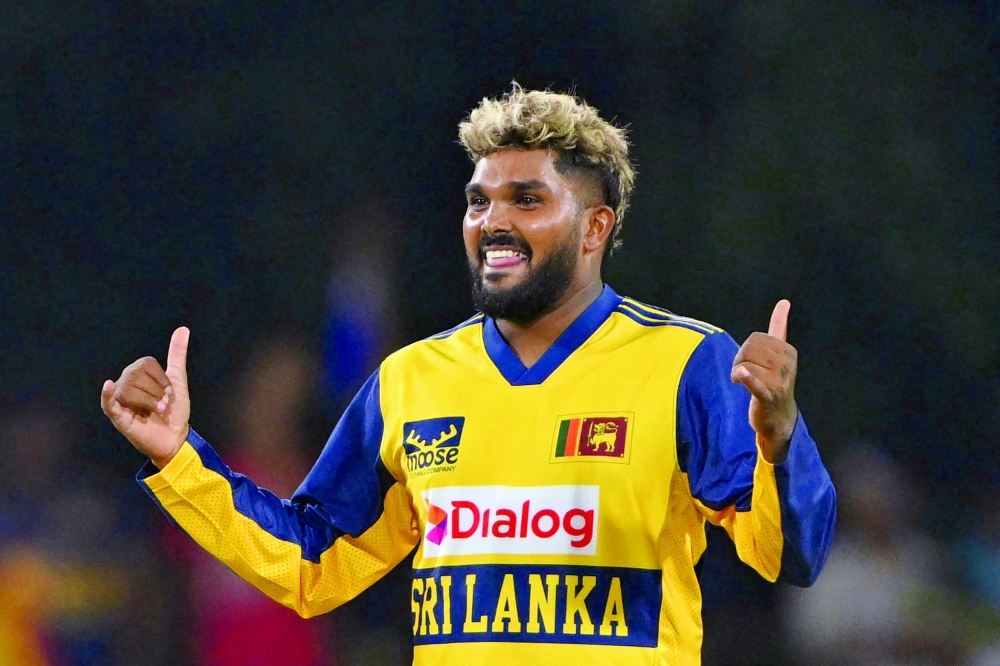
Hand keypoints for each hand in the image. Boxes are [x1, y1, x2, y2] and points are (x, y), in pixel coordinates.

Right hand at [101, 327, 190, 468]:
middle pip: (136, 375)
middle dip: (156, 390)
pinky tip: (108, 386)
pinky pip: (108, 403)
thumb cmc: (175, 410)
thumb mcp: (177, 380)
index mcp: (139, 374)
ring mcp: (121, 400)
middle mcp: (127, 384)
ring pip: (128, 388)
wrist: (176, 437)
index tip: (169, 392)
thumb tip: (183, 329)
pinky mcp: (118, 416)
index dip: (161, 378)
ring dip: (148, 400)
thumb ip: (176, 355)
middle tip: (163, 404)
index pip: (145, 364)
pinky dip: (107, 394)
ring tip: (156, 410)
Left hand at [731, 301, 797, 462]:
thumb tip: (784, 301)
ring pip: (745, 364)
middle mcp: (786, 365)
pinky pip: (756, 384)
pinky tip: (741, 375)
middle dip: (739, 359)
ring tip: (742, 380)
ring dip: (737, 372)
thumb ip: (779, 327)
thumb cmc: (774, 380)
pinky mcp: (768, 396)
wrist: (779, 417)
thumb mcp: (778, 353)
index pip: (757, 339)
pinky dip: (748, 379)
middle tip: (742, 372)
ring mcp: (779, 381)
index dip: (746, 349)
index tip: (750, 360)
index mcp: (788, 352)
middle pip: (749, 350)